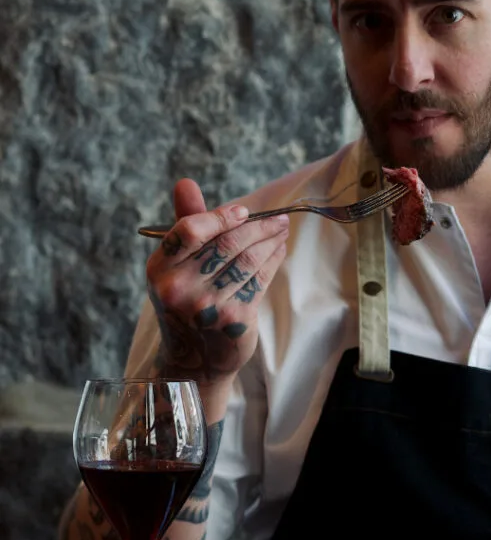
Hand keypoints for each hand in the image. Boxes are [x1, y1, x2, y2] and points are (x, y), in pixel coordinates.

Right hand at [145, 178, 288, 385]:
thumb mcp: (177, 265)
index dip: (220, 216)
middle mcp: (178, 288)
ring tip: (282, 231)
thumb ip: (186, 223)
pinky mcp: (233, 319)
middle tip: (278, 218)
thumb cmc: (188, 300)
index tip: (244, 211)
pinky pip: (260, 280)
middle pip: (227, 244)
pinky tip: (279, 250)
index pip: (189, 230)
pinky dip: (273, 260)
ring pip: (248, 260)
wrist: (195, 357)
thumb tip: (185, 182)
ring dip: (271, 241)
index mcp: (159, 269)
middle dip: (258, 227)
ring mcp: (206, 306)